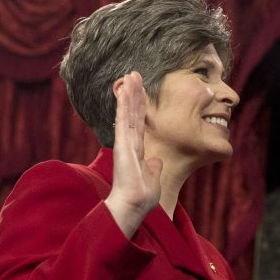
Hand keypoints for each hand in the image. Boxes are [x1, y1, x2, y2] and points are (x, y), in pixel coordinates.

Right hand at [104, 71, 161, 236]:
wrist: (134, 204)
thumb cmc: (142, 196)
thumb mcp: (152, 177)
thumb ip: (153, 167)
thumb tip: (157, 160)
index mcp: (137, 150)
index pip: (139, 123)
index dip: (140, 106)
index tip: (141, 92)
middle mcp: (130, 143)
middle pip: (133, 113)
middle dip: (134, 93)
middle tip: (135, 74)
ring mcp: (125, 142)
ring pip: (128, 112)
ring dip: (129, 93)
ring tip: (131, 75)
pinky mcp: (122, 143)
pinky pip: (123, 119)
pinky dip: (124, 104)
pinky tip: (124, 89)